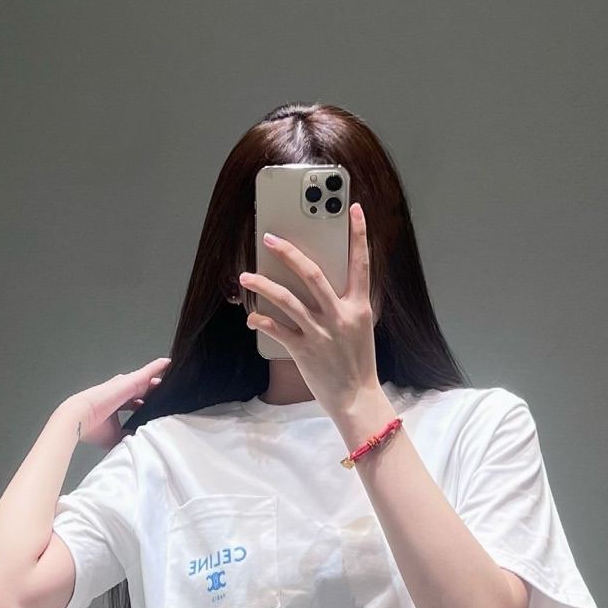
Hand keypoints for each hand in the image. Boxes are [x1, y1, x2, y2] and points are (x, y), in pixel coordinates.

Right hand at [72, 357, 168, 448]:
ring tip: (172, 379)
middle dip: (150, 392)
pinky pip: (148, 371)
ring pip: (145, 381)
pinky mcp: (130, 381)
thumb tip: (137, 441)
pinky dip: (157, 366)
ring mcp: (125, 386)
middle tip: (164, 394)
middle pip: (139, 391)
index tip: (149, 410)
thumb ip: (127, 436)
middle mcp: (119, 393)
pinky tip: (168, 362)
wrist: (81, 418)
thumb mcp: (114, 436)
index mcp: (114, 405)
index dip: (141, 406)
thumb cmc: (92, 428)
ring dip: (156, 380)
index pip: (131, 404)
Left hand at [239, 203, 377, 419]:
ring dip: (263, 284)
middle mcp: (340, 316)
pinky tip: (251, 315)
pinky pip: (276, 329)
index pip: (361, 263)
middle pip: (313, 273)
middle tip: (270, 238)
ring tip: (246, 274)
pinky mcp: (303, 350)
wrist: (356, 400)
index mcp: (359, 307)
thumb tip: (323, 282)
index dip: (359, 234)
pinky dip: (260, 320)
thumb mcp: (360, 328)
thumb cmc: (358, 363)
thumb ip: (346, 303)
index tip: (354, 208)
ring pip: (287, 298)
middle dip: (289, 253)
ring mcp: (320, 332)